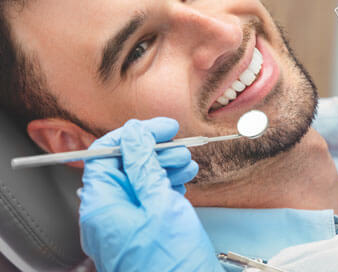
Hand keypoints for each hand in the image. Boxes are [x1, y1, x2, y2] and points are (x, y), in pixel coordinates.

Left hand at [79, 117, 222, 271]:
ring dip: (164, 165)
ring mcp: (127, 221)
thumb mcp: (159, 203)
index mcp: (102, 206)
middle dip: (153, 151)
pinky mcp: (143, 227)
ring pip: (141, 179)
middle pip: (125, 165)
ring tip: (186, 162)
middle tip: (178, 145)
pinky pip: (150, 195)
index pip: (105, 154)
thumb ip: (142, 164)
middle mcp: (109, 213)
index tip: (158, 128)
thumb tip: (133, 134)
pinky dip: (167, 183)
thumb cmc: (171, 263)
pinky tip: (183, 179)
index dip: (132, 135)